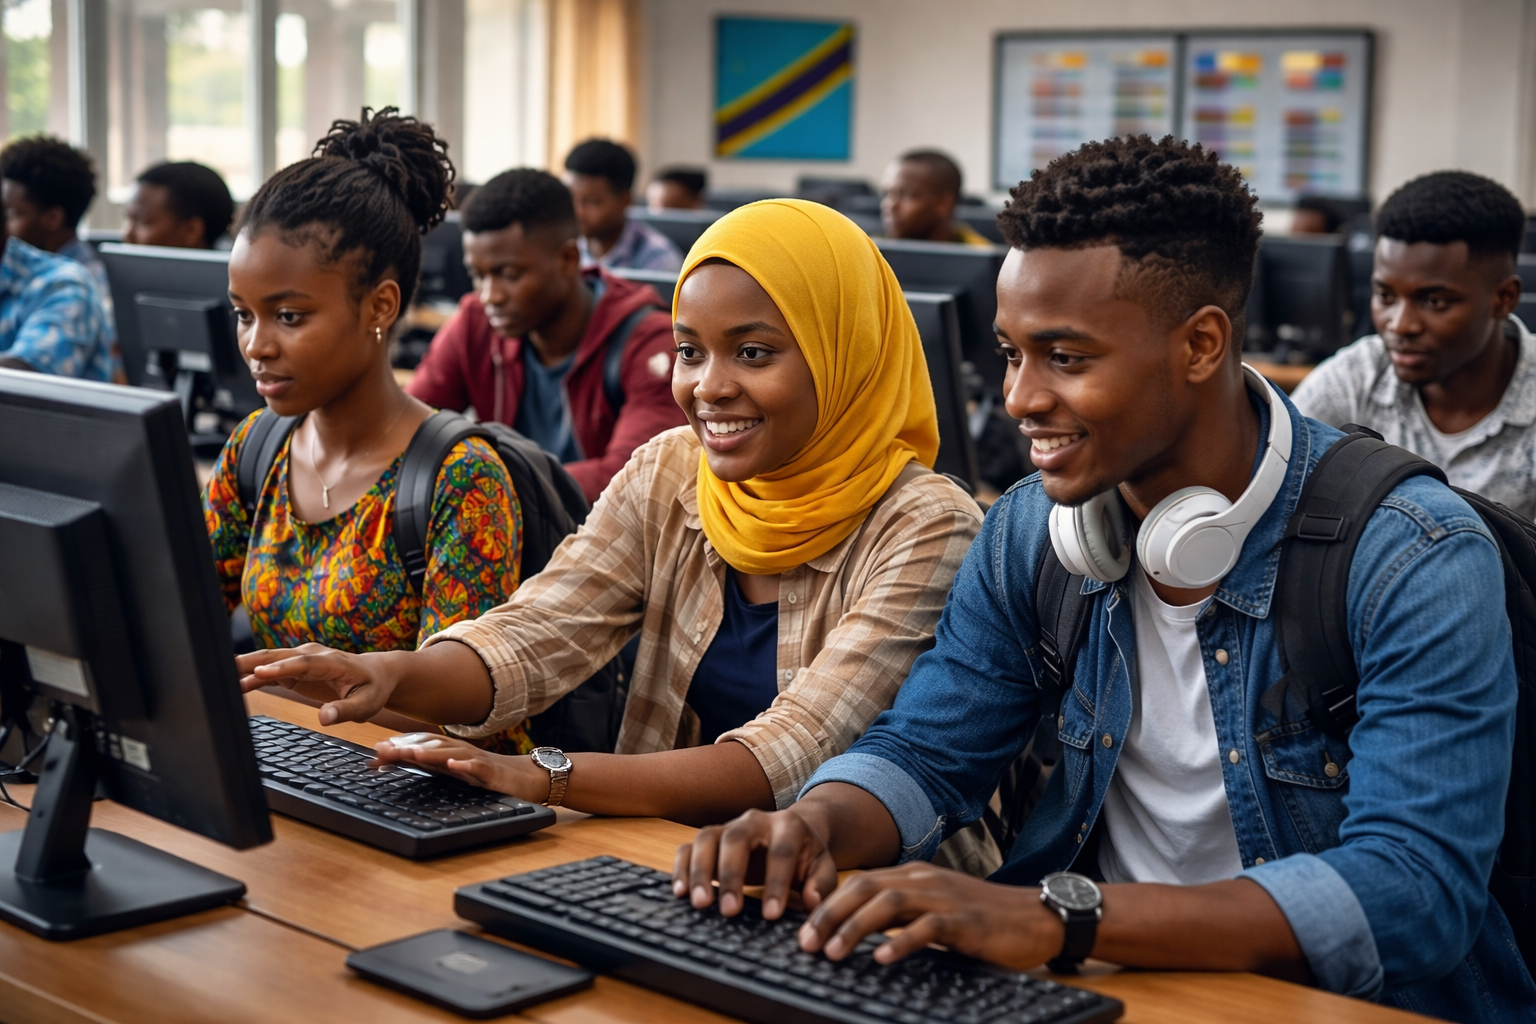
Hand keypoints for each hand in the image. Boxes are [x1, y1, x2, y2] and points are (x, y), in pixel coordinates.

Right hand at [237, 644, 398, 724]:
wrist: (375, 674)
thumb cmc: (372, 689)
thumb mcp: (366, 704)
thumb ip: (345, 711)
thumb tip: (325, 718)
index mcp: (332, 662)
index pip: (304, 663)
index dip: (282, 667)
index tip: (260, 672)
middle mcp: (313, 656)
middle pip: (279, 656)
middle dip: (252, 661)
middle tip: (225, 668)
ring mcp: (301, 661)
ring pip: (270, 661)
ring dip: (246, 667)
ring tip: (220, 676)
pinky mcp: (294, 670)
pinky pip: (270, 671)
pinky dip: (252, 676)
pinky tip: (235, 684)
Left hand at [373, 733, 547, 801]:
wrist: (524, 778)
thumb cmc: (484, 775)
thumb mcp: (451, 772)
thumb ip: (424, 765)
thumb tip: (389, 761)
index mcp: (448, 753)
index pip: (420, 745)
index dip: (398, 747)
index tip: (375, 752)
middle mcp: (459, 753)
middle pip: (431, 746)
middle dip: (407, 748)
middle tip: (384, 751)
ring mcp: (476, 761)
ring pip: (451, 754)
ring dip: (431, 753)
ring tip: (412, 754)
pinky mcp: (492, 773)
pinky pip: (478, 768)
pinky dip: (465, 766)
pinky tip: (454, 766)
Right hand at [672, 806, 839, 920]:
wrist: (792, 832)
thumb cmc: (806, 856)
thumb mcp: (822, 867)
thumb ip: (820, 883)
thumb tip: (811, 902)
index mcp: (788, 825)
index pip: (780, 851)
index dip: (776, 882)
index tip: (772, 915)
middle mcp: (754, 820)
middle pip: (736, 838)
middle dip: (731, 874)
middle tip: (729, 910)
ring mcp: (728, 827)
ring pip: (706, 838)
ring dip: (700, 871)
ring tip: (700, 904)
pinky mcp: (709, 839)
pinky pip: (688, 847)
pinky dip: (681, 868)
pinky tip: (680, 893)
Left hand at [798, 863, 1064, 969]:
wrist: (1035, 916)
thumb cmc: (982, 918)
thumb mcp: (936, 909)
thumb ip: (902, 915)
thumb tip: (861, 933)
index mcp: (914, 876)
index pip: (860, 884)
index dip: (828, 905)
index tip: (803, 930)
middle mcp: (924, 880)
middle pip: (866, 888)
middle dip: (830, 915)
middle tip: (805, 943)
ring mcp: (944, 898)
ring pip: (889, 903)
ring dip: (855, 927)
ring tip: (833, 952)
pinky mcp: (964, 920)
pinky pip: (927, 927)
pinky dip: (901, 941)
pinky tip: (882, 958)